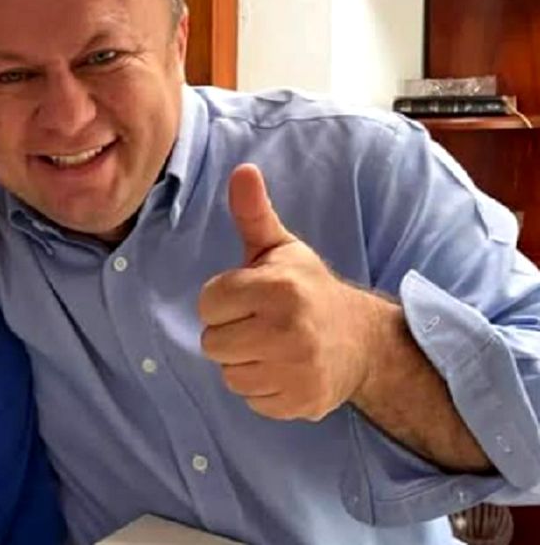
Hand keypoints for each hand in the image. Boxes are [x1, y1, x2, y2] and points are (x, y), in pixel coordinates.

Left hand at [198, 164, 395, 421]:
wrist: (363, 341)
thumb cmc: (307, 289)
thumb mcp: (280, 249)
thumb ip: (253, 213)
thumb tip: (242, 170)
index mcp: (278, 287)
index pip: (209, 303)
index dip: (222, 301)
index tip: (248, 298)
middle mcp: (289, 329)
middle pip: (212, 343)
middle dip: (230, 333)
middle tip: (261, 324)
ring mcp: (298, 369)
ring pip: (229, 374)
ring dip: (244, 363)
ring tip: (273, 347)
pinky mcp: (301, 401)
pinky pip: (251, 399)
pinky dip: (263, 388)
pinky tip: (285, 370)